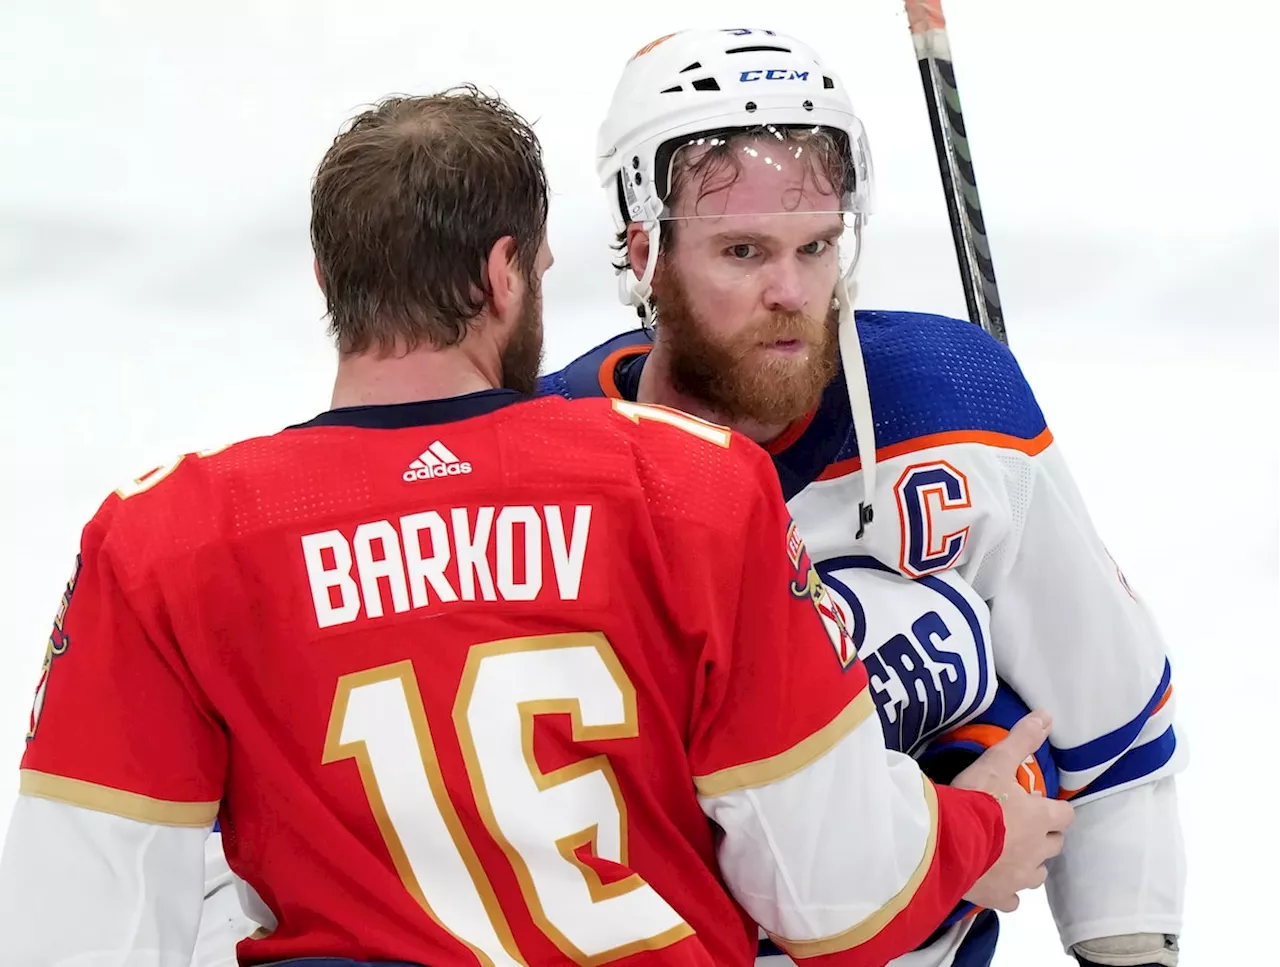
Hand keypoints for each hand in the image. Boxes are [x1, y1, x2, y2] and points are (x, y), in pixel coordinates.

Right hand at [953, 710, 1074, 911]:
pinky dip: (1007, 891)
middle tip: (1022, 826)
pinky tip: (994, 880)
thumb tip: (1047, 715)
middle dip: (1043, 836)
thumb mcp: (995, 762)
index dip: (1055, 810)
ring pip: (1038, 873)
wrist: (947, 842)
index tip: (1042, 805)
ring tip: (1009, 852)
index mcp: (1041, 819)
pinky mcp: (999, 896)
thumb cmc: (975, 800)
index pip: (1064, 816)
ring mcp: (1019, 877)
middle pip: (1054, 845)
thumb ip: (1021, 740)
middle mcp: (1037, 851)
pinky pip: (1012, 899)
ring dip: (1029, 863)